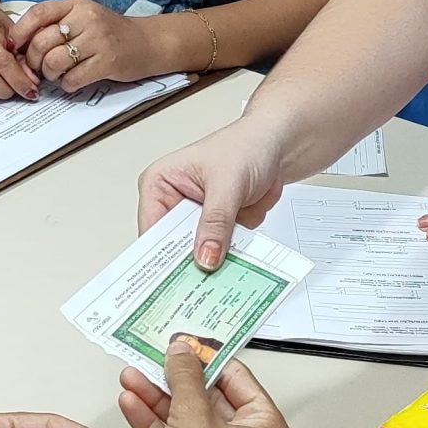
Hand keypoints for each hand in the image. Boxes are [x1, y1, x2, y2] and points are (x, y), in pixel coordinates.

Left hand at [8, 0, 155, 95]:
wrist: (148, 43)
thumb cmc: (110, 33)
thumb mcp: (83, 18)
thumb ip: (56, 24)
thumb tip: (20, 42)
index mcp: (77, 5)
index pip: (39, 13)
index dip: (21, 31)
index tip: (14, 46)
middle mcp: (87, 19)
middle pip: (42, 41)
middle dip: (33, 60)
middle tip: (38, 67)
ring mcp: (98, 40)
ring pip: (54, 61)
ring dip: (50, 74)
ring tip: (56, 74)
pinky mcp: (107, 62)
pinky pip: (73, 78)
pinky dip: (67, 84)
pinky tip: (72, 80)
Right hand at [114, 346, 291, 427]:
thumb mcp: (193, 417)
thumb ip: (186, 377)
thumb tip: (182, 351)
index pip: (238, 379)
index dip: (208, 359)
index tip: (184, 344)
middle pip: (210, 399)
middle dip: (175, 380)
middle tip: (154, 360)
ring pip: (190, 419)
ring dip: (159, 399)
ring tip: (131, 378)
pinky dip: (157, 423)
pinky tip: (132, 404)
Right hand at [138, 120, 287, 270]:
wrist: (276, 147)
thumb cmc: (245, 147)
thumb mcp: (227, 183)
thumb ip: (216, 221)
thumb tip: (205, 255)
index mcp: (159, 185)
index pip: (151, 230)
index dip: (160, 258)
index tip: (171, 281)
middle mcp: (173, 204)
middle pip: (171, 248)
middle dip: (190, 263)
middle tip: (201, 280)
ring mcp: (196, 220)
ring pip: (197, 255)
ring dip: (214, 260)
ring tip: (223, 266)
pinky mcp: (217, 230)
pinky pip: (220, 254)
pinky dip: (232, 255)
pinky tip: (239, 255)